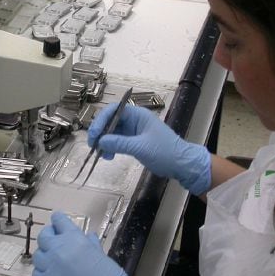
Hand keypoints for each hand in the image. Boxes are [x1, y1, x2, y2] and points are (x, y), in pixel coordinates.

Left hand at [33, 212, 148, 275]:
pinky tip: (51, 275)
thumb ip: (89, 244)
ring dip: (45, 255)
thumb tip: (87, 237)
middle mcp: (58, 249)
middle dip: (49, 236)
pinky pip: (36, 274)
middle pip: (44, 236)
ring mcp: (49, 267)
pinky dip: (42, 272)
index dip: (59, 222)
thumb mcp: (101, 254)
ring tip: (54, 261)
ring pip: (38, 255)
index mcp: (74, 238)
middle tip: (55, 241)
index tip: (58, 224)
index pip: (59, 221)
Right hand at [87, 104, 212, 194]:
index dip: (101, 120)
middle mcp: (134, 120)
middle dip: (100, 132)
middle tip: (93, 145)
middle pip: (110, 121)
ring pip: (112, 132)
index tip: (94, 135)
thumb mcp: (140, 147)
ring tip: (101, 155)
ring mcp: (134, 131)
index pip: (113, 111)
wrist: (181, 164)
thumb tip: (100, 141)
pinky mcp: (134, 141)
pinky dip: (110, 148)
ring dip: (104, 142)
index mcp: (138, 115)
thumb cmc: (165, 151)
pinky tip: (108, 156)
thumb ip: (119, 143)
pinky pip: (117, 141)